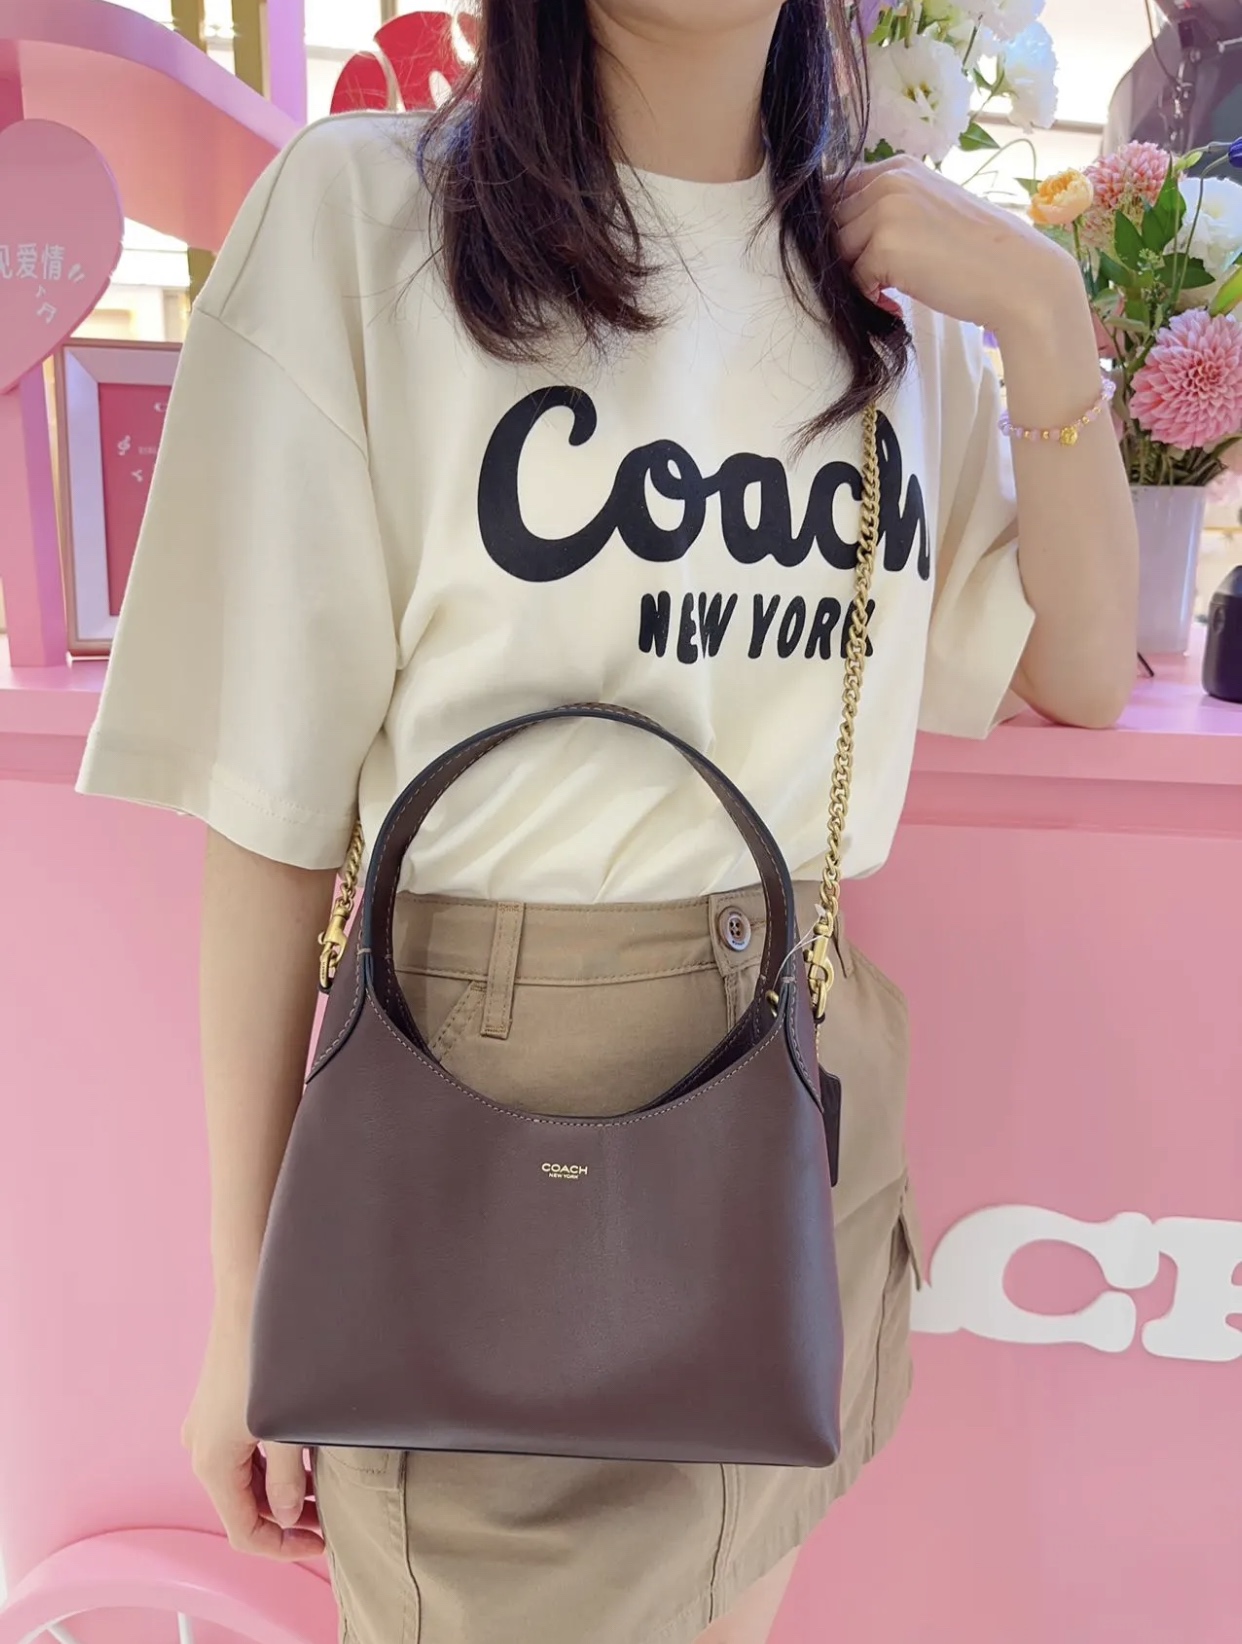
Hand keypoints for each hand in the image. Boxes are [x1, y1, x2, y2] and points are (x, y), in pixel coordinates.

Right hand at [181, 1305, 323, 1559]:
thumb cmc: (264, 1357)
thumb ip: (285, 1481)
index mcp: (211, 1464)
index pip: (243, 1533)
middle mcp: (201, 1449)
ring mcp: (207, 1426)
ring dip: (278, 1492)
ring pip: (244, 1479)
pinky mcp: (217, 1407)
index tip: (320, 1545)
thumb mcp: (284, 1429)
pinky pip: (243, 1453)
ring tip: (321, 1491)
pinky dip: (270, 1466)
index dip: (282, 1547)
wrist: (247, 1296)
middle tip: (327, 1521)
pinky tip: (303, 1458)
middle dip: (284, 1519)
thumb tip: (285, 1514)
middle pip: (242, 1507)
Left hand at [834, 154, 1086, 340]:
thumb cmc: (975, 254)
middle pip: (829, 225)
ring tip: (890, 292)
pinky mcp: (886, 245)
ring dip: (855, 279)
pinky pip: (852, 280)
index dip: (838, 231)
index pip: (835, 194)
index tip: (859, 258)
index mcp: (898, 167)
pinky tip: (897, 303)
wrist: (1018, 277)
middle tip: (877, 283)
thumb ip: (885, 212)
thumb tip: (831, 236)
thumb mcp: (927, 214)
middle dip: (844, 258)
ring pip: (837, 253)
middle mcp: (888, 180)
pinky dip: (869, 299)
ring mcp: (886, 210)